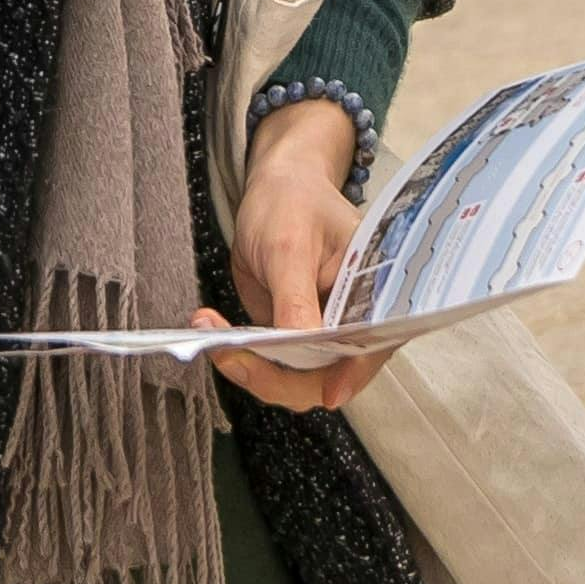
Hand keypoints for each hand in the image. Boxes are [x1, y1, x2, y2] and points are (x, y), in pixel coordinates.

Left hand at [206, 100, 381, 410]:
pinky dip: (240, 356)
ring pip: (295, 379)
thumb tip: (306, 345)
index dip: (354, 374)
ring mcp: (322, 332)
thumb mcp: (290, 246)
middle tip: (229, 354)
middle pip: (329, 375)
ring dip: (251, 368)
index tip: (328, 394)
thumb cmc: (293, 201)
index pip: (372, 345)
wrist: (275, 189)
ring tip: (211, 333)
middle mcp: (354, 321)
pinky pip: (271, 363)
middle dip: (277, 376)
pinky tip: (210, 326)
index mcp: (374, 294)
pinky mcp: (293, 335)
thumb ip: (297, 299)